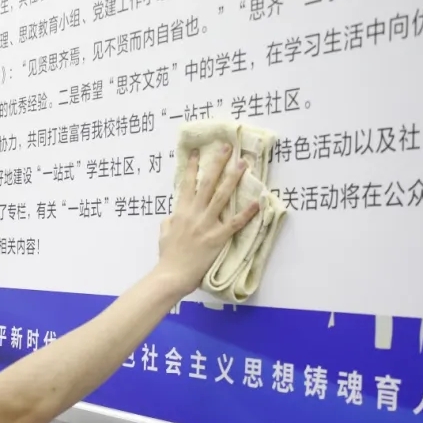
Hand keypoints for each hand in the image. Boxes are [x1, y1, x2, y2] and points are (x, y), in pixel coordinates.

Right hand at [156, 145, 259, 295]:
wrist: (171, 275)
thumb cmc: (167, 256)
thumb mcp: (164, 233)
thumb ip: (169, 221)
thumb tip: (173, 215)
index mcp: (181, 212)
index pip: (187, 184)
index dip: (193, 167)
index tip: (199, 152)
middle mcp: (194, 213)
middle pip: (207, 183)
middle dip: (218, 163)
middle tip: (228, 147)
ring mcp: (206, 225)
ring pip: (221, 196)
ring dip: (233, 178)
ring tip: (243, 164)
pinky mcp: (217, 238)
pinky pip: (234, 223)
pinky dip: (247, 213)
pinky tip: (258, 202)